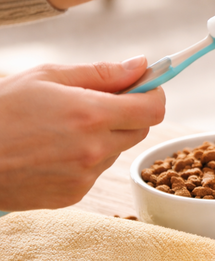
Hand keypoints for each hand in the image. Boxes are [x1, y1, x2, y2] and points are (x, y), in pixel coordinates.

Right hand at [0, 56, 164, 210]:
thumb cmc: (0, 110)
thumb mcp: (46, 77)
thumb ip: (101, 72)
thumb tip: (140, 65)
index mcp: (91, 114)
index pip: (153, 108)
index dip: (153, 93)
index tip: (144, 86)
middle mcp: (93, 149)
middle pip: (140, 129)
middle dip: (129, 113)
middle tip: (98, 103)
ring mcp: (84, 176)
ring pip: (117, 150)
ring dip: (106, 136)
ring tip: (65, 127)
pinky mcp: (73, 195)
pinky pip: (96, 170)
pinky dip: (87, 158)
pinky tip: (55, 150)